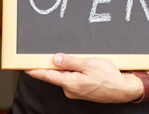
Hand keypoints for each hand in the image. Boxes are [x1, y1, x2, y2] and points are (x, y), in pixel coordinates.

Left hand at [25, 53, 142, 103]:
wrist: (122, 89)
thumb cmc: (108, 77)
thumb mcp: (88, 64)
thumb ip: (70, 61)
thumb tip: (55, 59)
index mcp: (69, 82)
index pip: (48, 75)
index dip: (36, 70)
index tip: (27, 67)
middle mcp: (70, 89)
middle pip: (57, 74)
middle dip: (60, 64)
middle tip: (70, 56)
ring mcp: (76, 92)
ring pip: (67, 76)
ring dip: (71, 68)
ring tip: (86, 63)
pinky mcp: (81, 91)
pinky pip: (74, 80)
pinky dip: (76, 73)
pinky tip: (87, 69)